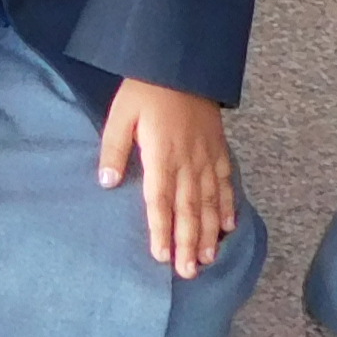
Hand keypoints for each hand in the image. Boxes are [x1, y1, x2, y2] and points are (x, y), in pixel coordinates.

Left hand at [95, 77, 238, 274]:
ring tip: (207, 259)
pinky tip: (230, 226)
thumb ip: (113, 149)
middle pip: (188, 210)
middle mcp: (188, 162)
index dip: (161, 230)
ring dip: (208, 233)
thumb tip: (107, 183)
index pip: (160, 202)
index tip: (160, 256)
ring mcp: (207, 157)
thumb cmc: (145, 89)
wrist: (180, 63)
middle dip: (187, 243)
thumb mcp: (120, 115)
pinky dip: (229, 206)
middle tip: (189, 272)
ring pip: (210, 202)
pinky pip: (226, 183)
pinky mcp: (219, 149)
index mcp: (161, 156)